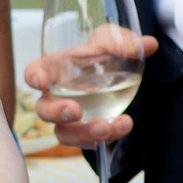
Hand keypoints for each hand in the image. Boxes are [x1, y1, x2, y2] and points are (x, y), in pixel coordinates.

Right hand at [23, 28, 154, 144]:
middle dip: (56, 113)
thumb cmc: (102, 53)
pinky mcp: (87, 131)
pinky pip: (90, 141)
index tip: (40, 81)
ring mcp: (71, 118)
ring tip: (105, 127)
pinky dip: (107, 136)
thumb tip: (149, 45)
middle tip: (74, 111)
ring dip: (83, 133)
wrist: (116, 72)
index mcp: (55, 68)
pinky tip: (124, 124)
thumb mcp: (113, 41)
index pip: (35, 72)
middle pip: (44, 110)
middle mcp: (57, 96)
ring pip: (65, 133)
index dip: (34, 77)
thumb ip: (124, 42)